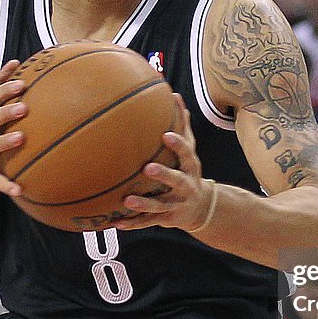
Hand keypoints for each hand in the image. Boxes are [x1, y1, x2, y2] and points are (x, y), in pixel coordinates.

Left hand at [113, 94, 213, 232]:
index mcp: (191, 167)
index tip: (166, 134)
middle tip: (148, 168)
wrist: (202, 208)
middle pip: (177, 181)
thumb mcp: (190, 151)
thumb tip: (174, 95)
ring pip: (160, 206)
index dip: (178, 144)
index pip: (187, 153)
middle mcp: (186, 186)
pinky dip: (132, 223)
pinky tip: (115, 223)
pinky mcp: (166, 219)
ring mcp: (176, 205)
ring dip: (144, 204)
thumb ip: (183, 125)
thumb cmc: (189, 171)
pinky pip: (147, 222)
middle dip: (164, 175)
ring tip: (128, 200)